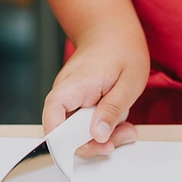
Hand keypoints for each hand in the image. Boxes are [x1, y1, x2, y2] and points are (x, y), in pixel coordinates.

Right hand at [42, 38, 148, 155]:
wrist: (112, 30)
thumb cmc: (121, 49)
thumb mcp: (129, 81)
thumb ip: (112, 110)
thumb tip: (98, 136)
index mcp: (73, 87)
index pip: (53, 119)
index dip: (63, 143)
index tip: (87, 151)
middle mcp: (65, 95)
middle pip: (66, 134)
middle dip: (95, 143)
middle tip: (123, 136)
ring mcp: (69, 101)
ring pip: (77, 133)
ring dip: (102, 137)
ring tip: (126, 127)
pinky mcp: (77, 105)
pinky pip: (84, 125)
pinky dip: (102, 127)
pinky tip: (119, 120)